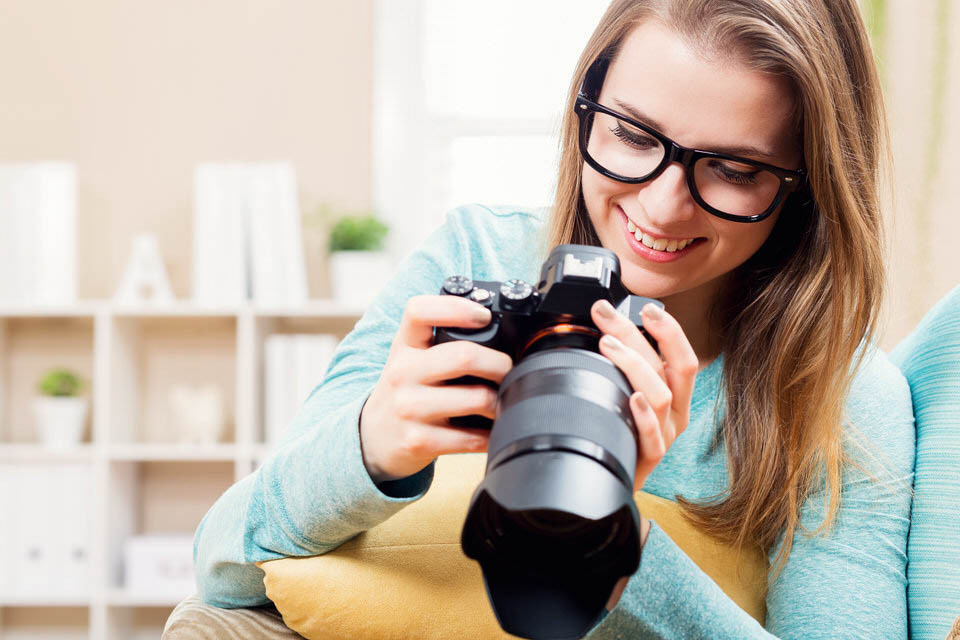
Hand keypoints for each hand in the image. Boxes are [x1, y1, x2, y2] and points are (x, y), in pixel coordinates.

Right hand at [359, 295, 512, 483]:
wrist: (373, 439)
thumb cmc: (405, 392)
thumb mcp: (410, 358)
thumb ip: (440, 340)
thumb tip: (499, 332)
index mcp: (404, 346)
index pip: (419, 311)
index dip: (456, 308)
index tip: (483, 316)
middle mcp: (402, 373)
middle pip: (465, 355)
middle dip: (500, 364)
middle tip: (509, 370)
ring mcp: (409, 408)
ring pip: (477, 398)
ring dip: (501, 402)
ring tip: (503, 402)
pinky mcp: (418, 441)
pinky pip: (471, 438)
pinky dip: (491, 435)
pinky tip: (491, 431)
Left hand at [590, 299, 698, 491]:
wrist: (607, 480)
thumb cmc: (618, 432)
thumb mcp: (626, 394)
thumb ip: (625, 367)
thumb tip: (606, 328)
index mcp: (675, 395)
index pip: (683, 357)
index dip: (669, 331)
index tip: (645, 308)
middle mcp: (675, 414)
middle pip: (670, 368)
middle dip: (639, 335)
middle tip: (607, 315)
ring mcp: (664, 438)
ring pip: (660, 396)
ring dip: (634, 365)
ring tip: (607, 345)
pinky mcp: (647, 460)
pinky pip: (652, 438)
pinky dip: (643, 416)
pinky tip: (631, 399)